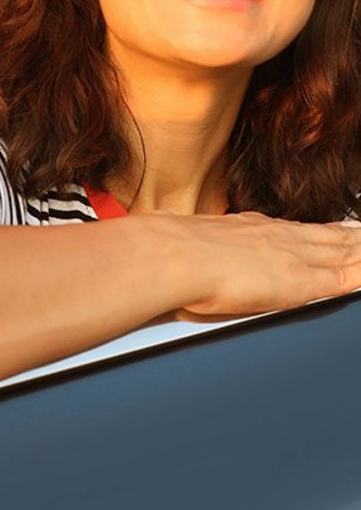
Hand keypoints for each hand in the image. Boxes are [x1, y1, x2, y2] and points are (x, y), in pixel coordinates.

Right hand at [147, 210, 360, 318]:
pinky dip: (360, 273)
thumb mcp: (187, 239)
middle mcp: (274, 236)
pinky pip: (344, 278)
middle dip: (348, 236)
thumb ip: (192, 242)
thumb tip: (169, 236)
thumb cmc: (168, 253)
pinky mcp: (301, 282)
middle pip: (324, 236)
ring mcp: (291, 256)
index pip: (293, 230)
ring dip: (358, 249)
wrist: (171, 257)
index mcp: (248, 227)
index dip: (317, 231)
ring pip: (340, 251)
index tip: (333, 229)